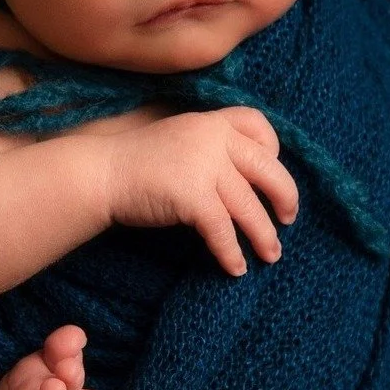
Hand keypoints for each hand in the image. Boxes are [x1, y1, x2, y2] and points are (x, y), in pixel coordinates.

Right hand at [103, 107, 298, 273]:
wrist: (101, 173)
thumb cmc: (136, 163)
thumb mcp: (179, 139)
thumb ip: (208, 147)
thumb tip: (246, 180)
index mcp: (210, 122)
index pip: (257, 124)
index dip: (273, 149)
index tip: (270, 173)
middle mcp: (212, 138)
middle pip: (268, 168)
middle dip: (285, 197)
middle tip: (288, 220)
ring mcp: (203, 166)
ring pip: (249, 206)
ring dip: (264, 236)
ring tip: (270, 255)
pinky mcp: (192, 196)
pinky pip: (223, 230)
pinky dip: (231, 253)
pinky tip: (235, 268)